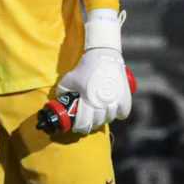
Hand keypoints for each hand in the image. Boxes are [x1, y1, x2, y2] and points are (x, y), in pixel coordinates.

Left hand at [59, 8, 133, 132]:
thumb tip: (59, 102)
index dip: (80, 127)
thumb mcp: (69, 79)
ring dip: (104, 118)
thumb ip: (62, 91)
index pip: (84, 122)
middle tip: (89, 120)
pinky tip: (114, 110)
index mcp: (87, 100)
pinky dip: (119, 114)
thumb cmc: (85, 68)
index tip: (78, 127)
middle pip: (98, 122)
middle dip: (92, 123)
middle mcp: (102, 102)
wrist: (103, 56)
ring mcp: (115, 100)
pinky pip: (123, 113)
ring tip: (100, 114)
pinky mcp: (125, 96)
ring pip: (110, 118)